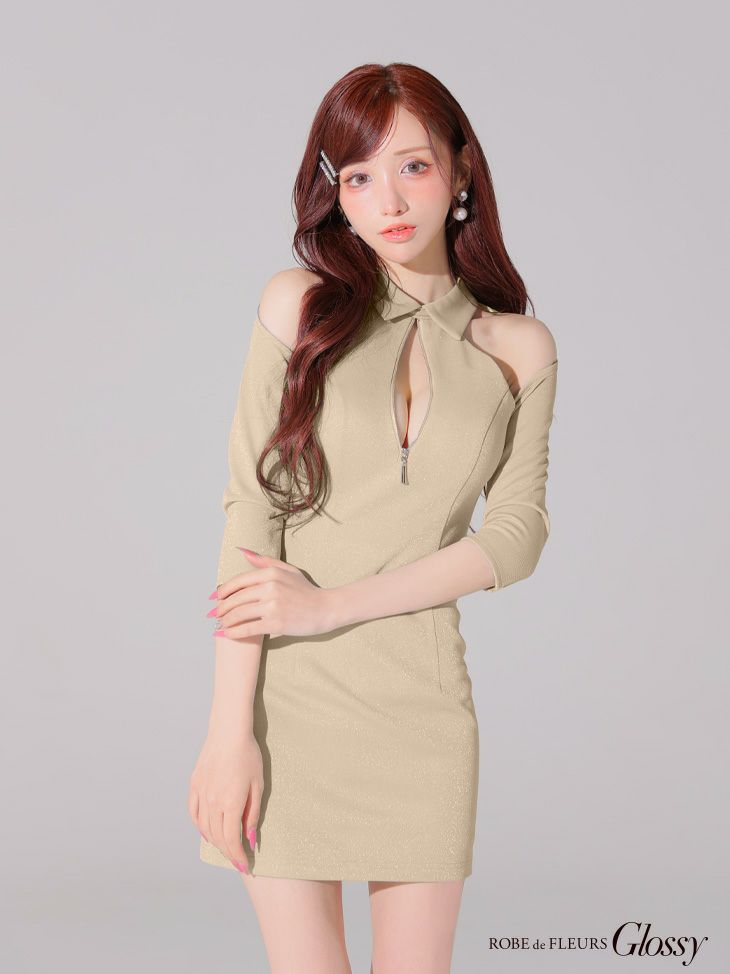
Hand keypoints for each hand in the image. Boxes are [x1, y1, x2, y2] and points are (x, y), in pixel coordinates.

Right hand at [188, 730, 262, 872]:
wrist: (229, 732)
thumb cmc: (248, 755)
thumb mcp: (258, 785)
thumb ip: (252, 814)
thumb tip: (250, 839)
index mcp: (229, 803)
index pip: (231, 839)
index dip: (237, 856)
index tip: (245, 867)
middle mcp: (212, 802)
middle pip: (218, 837)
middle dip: (228, 853)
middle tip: (237, 861)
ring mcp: (201, 794)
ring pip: (204, 828)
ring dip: (215, 842)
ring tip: (225, 848)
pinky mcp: (194, 785)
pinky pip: (194, 813)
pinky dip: (200, 827)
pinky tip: (207, 832)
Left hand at [211, 548, 338, 638]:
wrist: (326, 609)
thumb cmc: (306, 590)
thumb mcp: (288, 570)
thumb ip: (264, 561)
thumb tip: (243, 552)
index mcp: (271, 573)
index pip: (238, 581)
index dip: (223, 591)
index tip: (215, 599)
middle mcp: (270, 587)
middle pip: (236, 599)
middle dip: (221, 608)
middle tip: (214, 615)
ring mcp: (273, 605)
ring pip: (239, 614)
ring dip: (225, 621)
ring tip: (220, 625)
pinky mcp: (275, 623)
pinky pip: (247, 628)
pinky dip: (234, 632)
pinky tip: (227, 634)